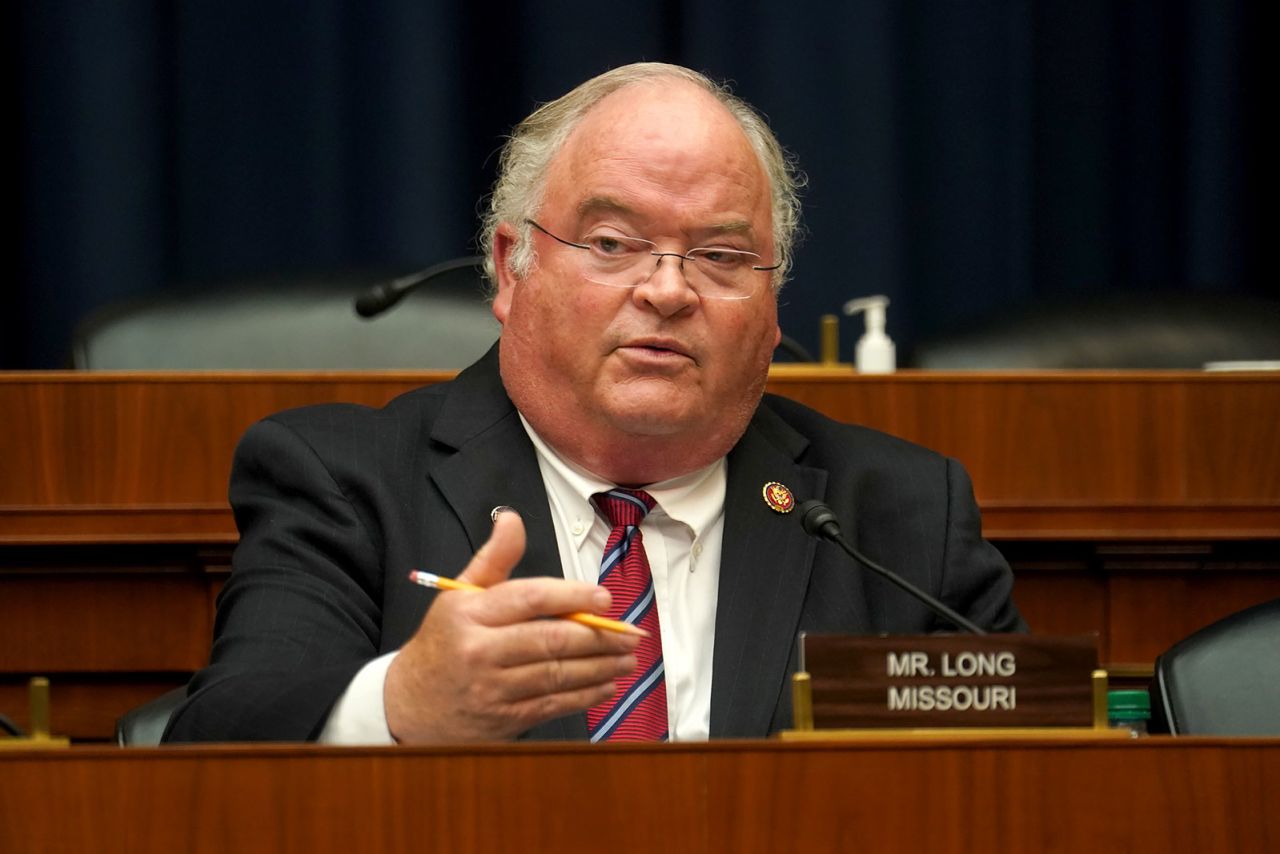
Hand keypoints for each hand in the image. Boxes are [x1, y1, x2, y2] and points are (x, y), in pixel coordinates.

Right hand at [384, 511, 639, 742]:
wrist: (409, 704)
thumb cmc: (443, 641)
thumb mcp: (458, 595)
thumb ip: (493, 558)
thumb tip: (512, 518)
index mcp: (469, 612)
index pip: (529, 598)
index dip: (572, 596)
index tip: (604, 597)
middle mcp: (479, 650)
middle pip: (550, 640)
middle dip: (599, 637)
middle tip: (631, 633)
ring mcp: (491, 688)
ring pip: (558, 675)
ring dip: (600, 667)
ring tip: (627, 658)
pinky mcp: (503, 718)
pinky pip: (553, 705)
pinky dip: (585, 695)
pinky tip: (606, 685)